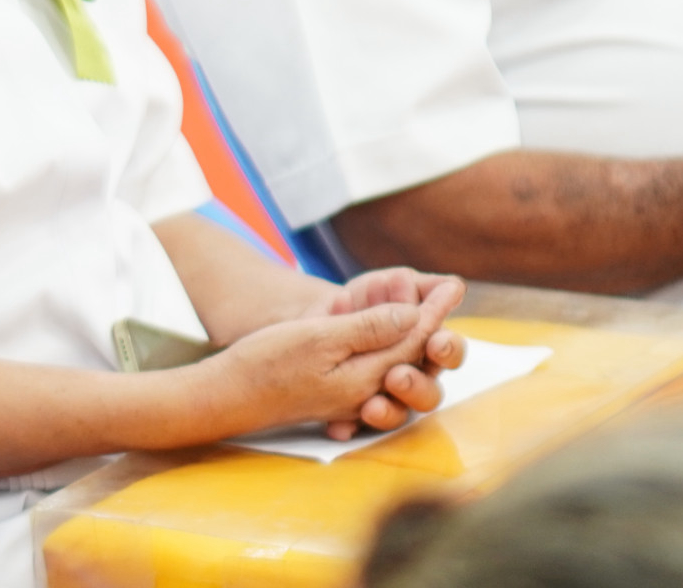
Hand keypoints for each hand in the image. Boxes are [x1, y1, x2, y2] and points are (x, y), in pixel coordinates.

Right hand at [203, 284, 461, 442]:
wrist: (227, 396)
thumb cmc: (267, 363)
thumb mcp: (320, 338)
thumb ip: (370, 330)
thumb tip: (413, 317)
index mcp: (367, 377)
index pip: (413, 340)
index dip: (434, 310)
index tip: (455, 285)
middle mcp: (366, 392)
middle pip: (411, 357)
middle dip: (431, 325)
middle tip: (446, 295)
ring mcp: (350, 397)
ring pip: (394, 366)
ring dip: (411, 338)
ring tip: (426, 314)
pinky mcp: (334, 397)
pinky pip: (372, 375)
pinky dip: (386, 351)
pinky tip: (386, 337)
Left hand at [312, 269, 465, 429]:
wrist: (322, 315)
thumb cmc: (367, 298)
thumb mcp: (389, 284)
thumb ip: (419, 287)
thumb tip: (454, 287)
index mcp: (429, 346)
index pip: (448, 352)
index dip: (447, 350)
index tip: (435, 342)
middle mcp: (413, 377)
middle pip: (429, 393)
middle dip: (416, 386)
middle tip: (397, 376)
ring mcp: (387, 397)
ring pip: (398, 416)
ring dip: (388, 412)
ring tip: (371, 406)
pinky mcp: (356, 411)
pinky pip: (354, 427)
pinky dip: (346, 427)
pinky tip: (339, 428)